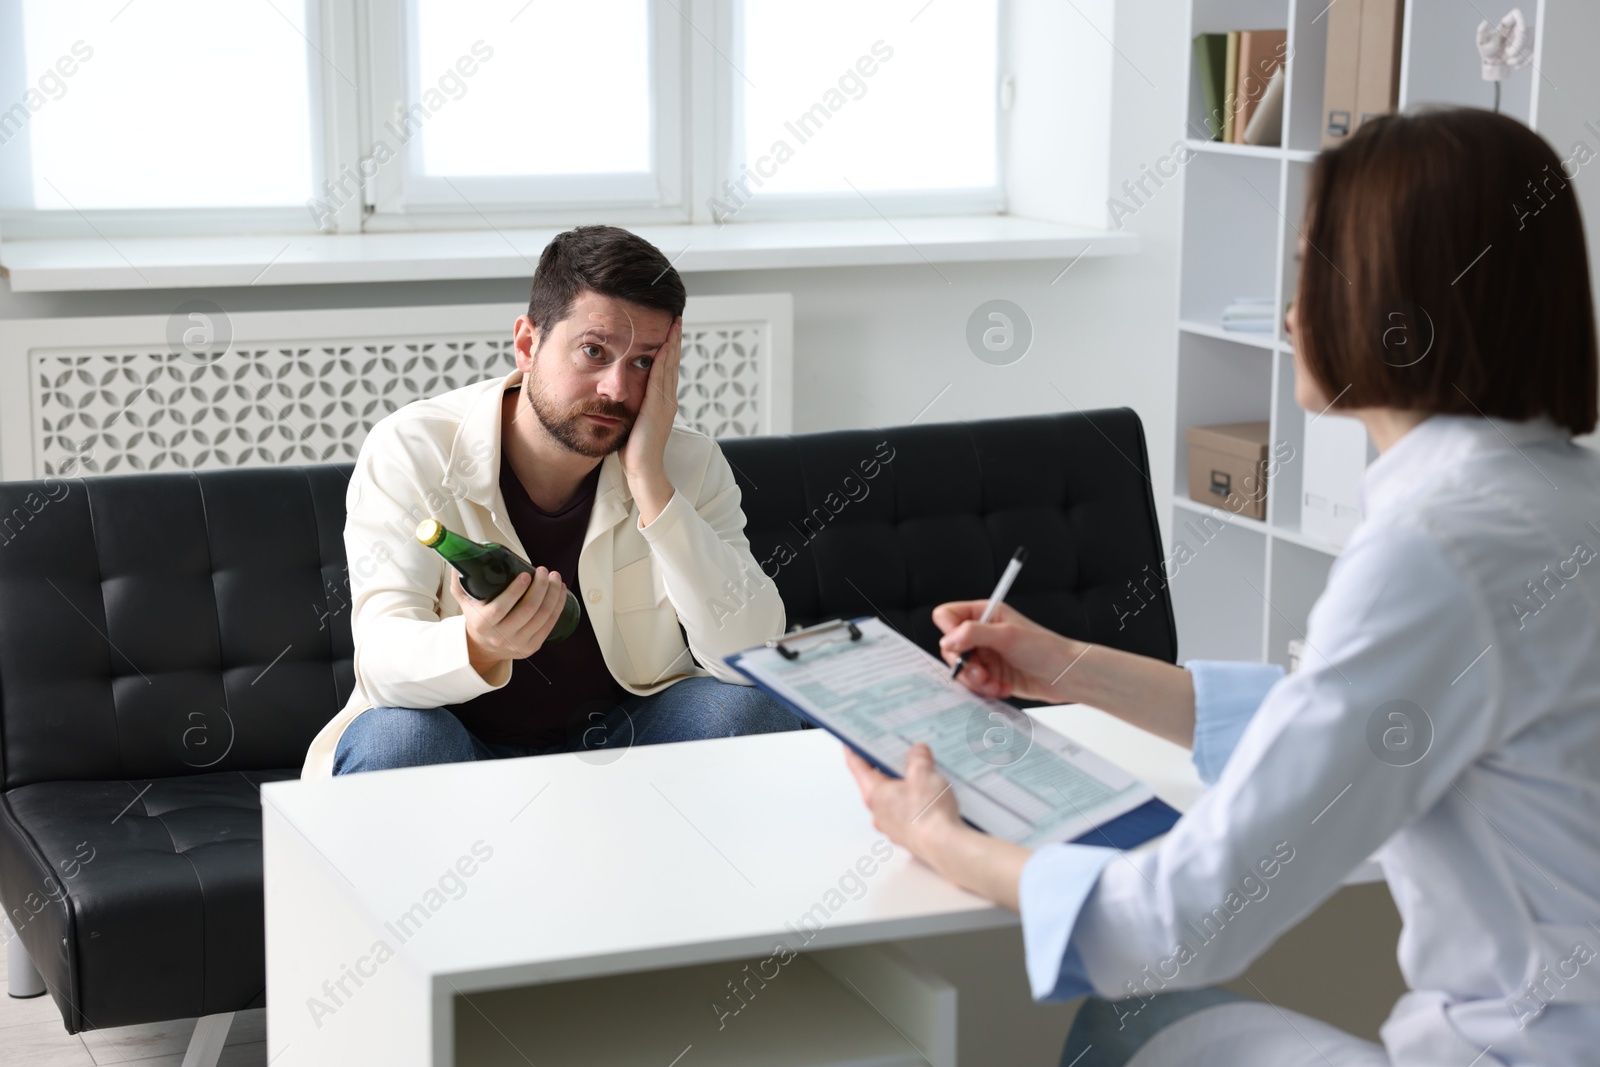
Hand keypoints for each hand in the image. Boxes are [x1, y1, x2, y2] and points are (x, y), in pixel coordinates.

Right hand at [449, 568, 567, 677]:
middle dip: (540, 587)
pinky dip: (558, 606)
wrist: (484, 647)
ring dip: (553, 594)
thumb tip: (458, 561)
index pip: (501, 608)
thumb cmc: (477, 618)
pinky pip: (550, 624)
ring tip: (554, 577)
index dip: (516, 591)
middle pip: (527, 610)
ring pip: (542, 616)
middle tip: (543, 571)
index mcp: (483, 624)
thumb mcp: (464, 601)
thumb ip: (461, 582)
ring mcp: (519, 643)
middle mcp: (501, 636)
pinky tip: (560, 591)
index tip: (526, 574)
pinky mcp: (533, 646)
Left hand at [621, 317, 680, 522]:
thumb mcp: (631, 423)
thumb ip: (631, 407)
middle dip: (674, 340)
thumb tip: (619, 397)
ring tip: (674, 325)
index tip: (667, 331)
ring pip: (669, 366)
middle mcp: (667, 400)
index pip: (665, 370)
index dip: (668, 350)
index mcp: (661, 403)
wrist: (643, 472)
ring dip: (671, 344)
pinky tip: (663, 346)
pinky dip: (663, 360)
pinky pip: (660, 378)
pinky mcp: (657, 408)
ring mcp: (665, 404)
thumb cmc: (633, 452)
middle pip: (672, 363)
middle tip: (676, 319)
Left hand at [843, 743, 1032, 910]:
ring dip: (902, 785)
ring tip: (920, 772)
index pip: (857, 765)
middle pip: (875, 781)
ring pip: (892, 798)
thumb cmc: (928, 814)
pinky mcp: (908, 834)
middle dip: (885, 765)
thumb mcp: (924, 773)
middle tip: (895, 750)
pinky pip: (906, 812)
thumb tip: (918, 751)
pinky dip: (913, 801)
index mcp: (874, 793)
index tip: (851, 740)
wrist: (945, 846)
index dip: (854, 749)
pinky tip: (930, 796)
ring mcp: (892, 826)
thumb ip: (919, 758)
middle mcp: (879, 812)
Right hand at [934, 600, 1091, 703]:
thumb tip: (947, 639)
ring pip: (960, 669)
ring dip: (975, 680)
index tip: (961, 646)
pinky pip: (973, 684)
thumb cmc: (1045, 649)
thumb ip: (973, 633)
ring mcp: (985, 655)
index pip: (948, 616)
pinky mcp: (990, 675)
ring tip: (993, 682)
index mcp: (984, 614)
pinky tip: (1001, 688)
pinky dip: (984, 689)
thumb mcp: (1007, 636)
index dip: (949, 631)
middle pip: (950, 647)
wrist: (1065, 675)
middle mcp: (982, 633)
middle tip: (981, 671)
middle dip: (964, 663)